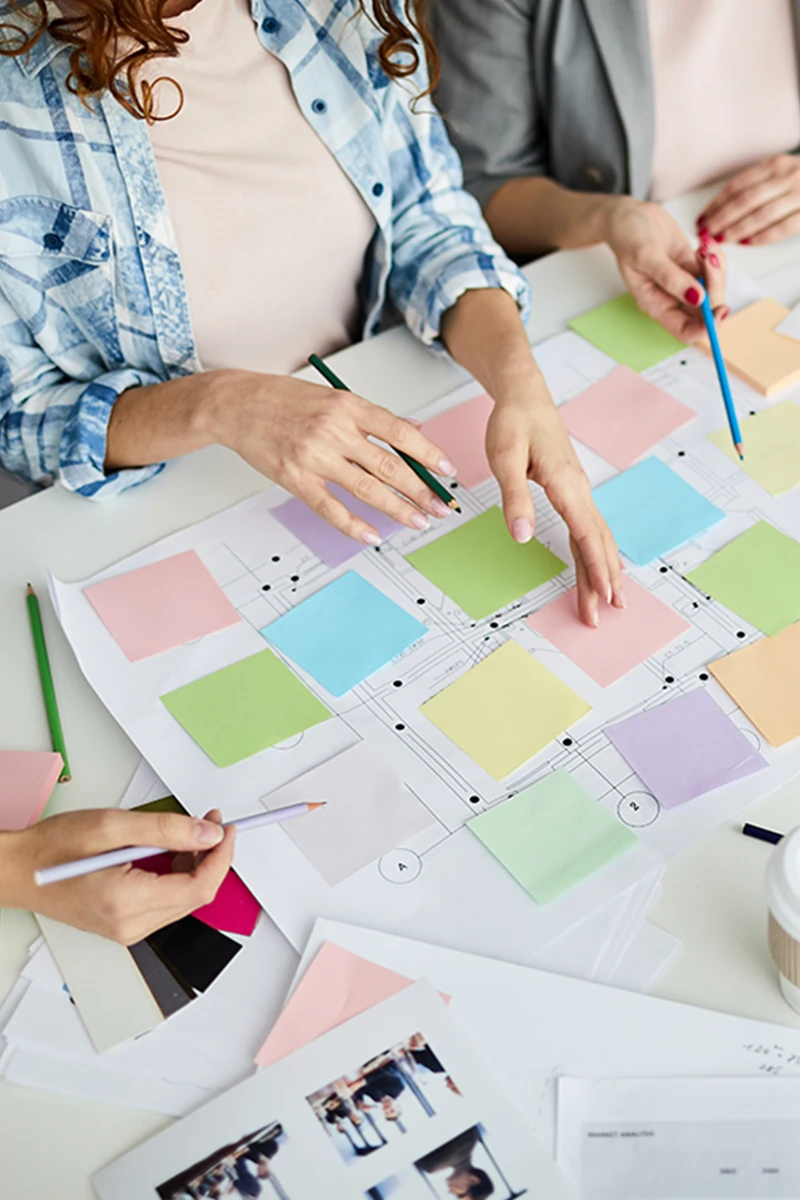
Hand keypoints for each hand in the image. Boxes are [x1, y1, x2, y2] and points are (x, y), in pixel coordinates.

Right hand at [0, 807, 234, 943]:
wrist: (18, 871)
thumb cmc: (53, 849)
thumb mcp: (112, 825)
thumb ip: (166, 830)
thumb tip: (207, 835)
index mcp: (127, 902)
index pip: (199, 887)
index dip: (221, 856)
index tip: (226, 829)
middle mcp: (130, 924)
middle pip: (196, 896)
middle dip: (212, 857)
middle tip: (210, 824)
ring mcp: (127, 928)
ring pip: (184, 900)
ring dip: (196, 865)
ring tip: (189, 833)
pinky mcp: (124, 924)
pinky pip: (166, 902)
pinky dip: (177, 876)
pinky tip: (171, 851)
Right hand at [208, 372, 455, 544]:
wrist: (235, 404)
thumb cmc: (283, 399)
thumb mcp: (334, 397)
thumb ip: (373, 417)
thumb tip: (413, 430)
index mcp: (349, 405)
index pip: (400, 432)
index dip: (429, 454)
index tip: (448, 471)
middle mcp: (335, 430)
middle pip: (389, 466)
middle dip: (421, 490)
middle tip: (441, 506)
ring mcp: (314, 456)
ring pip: (366, 489)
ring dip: (397, 509)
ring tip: (418, 522)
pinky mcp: (295, 478)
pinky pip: (330, 508)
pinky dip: (353, 526)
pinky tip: (372, 536)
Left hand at [485, 372, 623, 626]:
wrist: (525, 395)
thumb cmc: (514, 422)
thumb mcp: (505, 458)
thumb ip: (515, 498)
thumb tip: (522, 536)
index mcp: (566, 485)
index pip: (587, 535)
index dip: (596, 568)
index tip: (605, 596)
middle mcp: (579, 490)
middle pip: (597, 542)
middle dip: (603, 578)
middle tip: (609, 612)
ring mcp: (578, 491)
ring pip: (596, 536)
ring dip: (603, 568)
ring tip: (610, 599)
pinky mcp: (571, 491)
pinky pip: (588, 527)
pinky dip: (595, 551)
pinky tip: (600, 566)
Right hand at [604, 197, 726, 338]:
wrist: (629, 216)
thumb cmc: (628, 238)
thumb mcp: (647, 257)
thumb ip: (672, 279)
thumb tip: (698, 298)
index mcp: (657, 305)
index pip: (685, 331)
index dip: (705, 327)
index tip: (718, 309)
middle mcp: (672, 299)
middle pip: (706, 310)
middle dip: (715, 287)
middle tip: (709, 260)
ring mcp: (684, 283)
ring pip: (714, 289)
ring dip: (717, 269)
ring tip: (705, 247)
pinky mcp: (692, 267)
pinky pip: (714, 271)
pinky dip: (716, 257)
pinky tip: (704, 244)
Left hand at [698, 154, 799, 244]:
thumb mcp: (782, 172)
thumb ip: (758, 185)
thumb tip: (722, 208)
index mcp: (775, 164)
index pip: (737, 186)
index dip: (715, 204)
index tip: (701, 218)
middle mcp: (787, 175)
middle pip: (744, 201)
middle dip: (720, 220)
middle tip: (705, 234)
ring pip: (760, 214)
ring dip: (736, 230)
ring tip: (720, 240)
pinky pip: (783, 227)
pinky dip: (762, 236)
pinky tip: (747, 243)